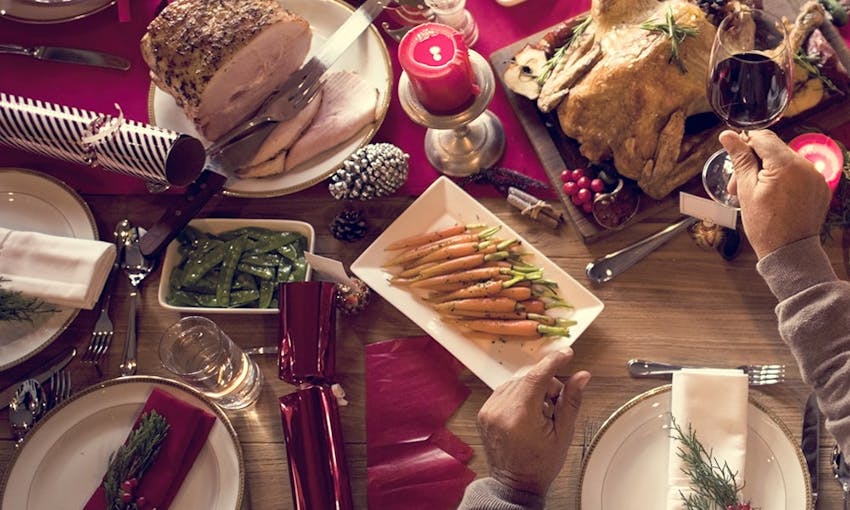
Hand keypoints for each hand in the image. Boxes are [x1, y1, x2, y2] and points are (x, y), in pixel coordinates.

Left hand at [476, 349, 590, 495]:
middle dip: (547, 386)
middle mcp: (499, 410)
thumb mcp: (563, 434)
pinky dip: (520, 395)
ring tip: (541, 414)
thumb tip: (581, 376)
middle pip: (528, 378)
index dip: (553, 362)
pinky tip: (528, 414)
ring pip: (517, 382)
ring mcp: (488, 410)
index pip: (537, 377)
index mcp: (520, 416)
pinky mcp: (484, 411)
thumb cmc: (539, 465)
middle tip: (555, 407)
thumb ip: (571, 401)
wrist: (514, 484)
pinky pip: (505, 391)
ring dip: (533, 390)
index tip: (566, 353)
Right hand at [720, 129, 830, 258]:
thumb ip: (740, 159)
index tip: (734, 157)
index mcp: (787, 164)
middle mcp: (806, 166)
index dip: (744, 145)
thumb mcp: (746, 189)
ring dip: (767, 172)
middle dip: (753, 163)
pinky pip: (798, 174)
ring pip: (785, 162)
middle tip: (736, 185)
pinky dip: (783, 180)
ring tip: (754, 193)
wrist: (789, 253)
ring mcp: (816, 177)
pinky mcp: (820, 188)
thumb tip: (728, 135)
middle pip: (774, 150)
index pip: (762, 137)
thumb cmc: (765, 225)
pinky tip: (772, 198)